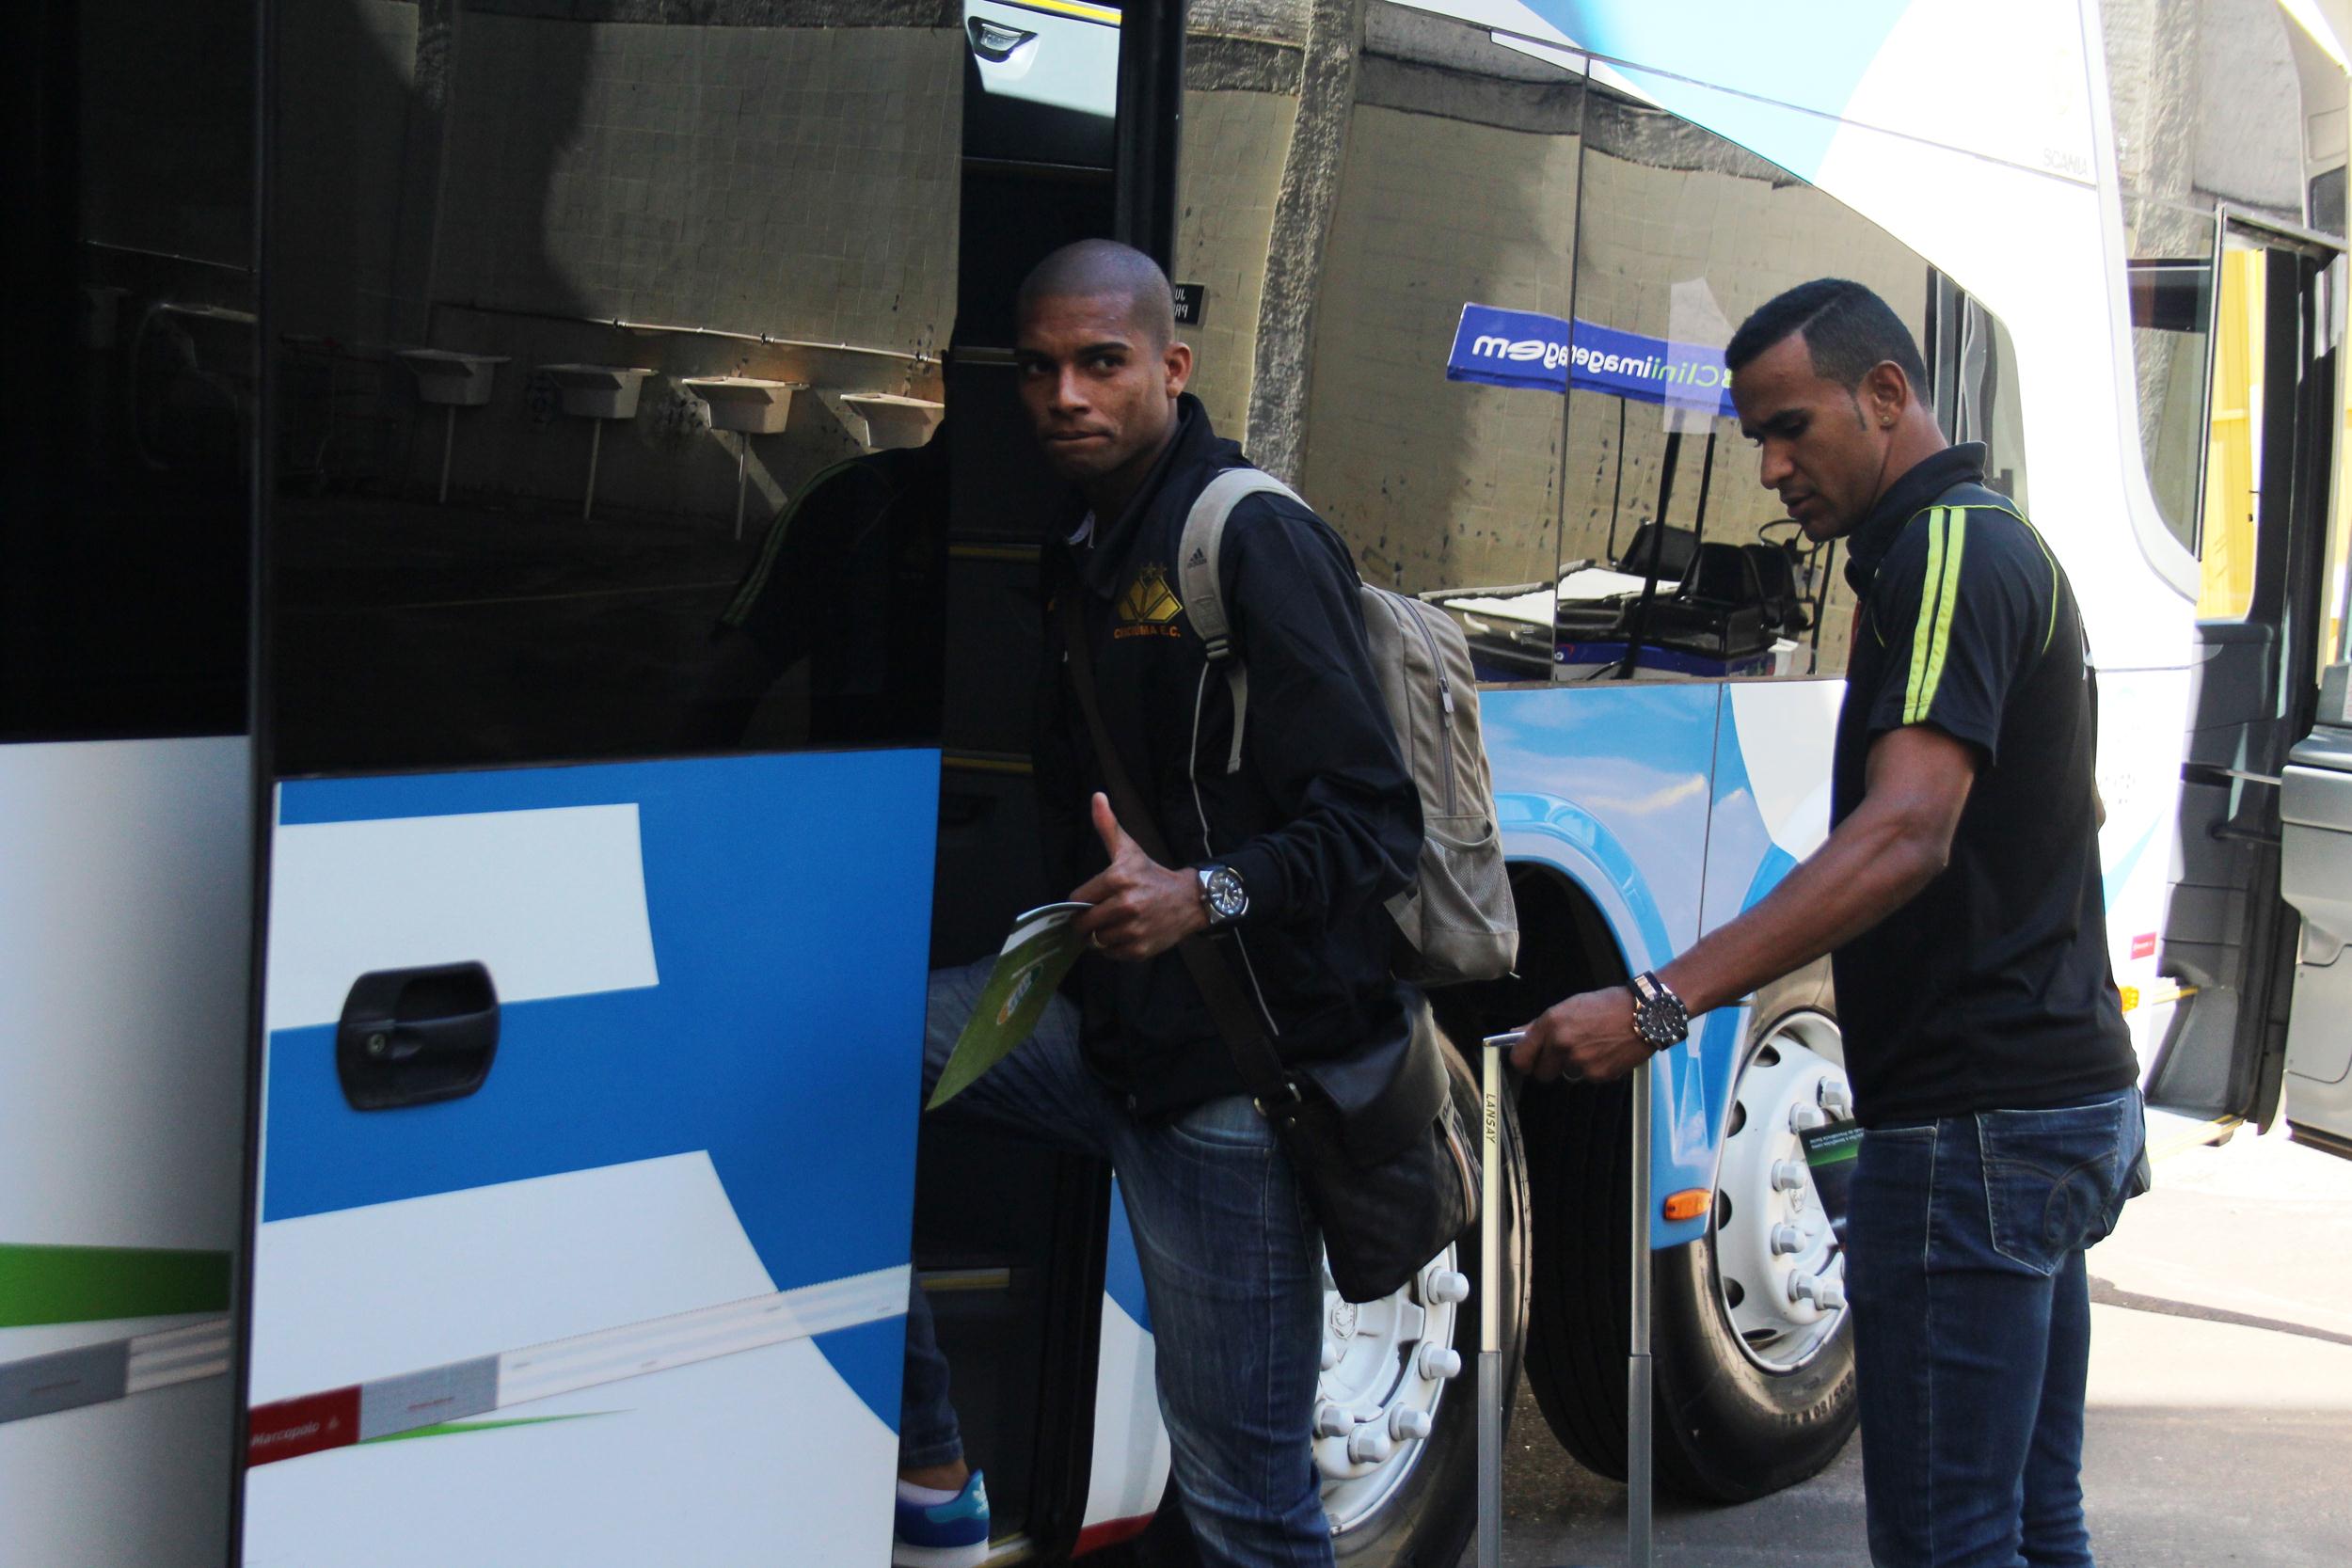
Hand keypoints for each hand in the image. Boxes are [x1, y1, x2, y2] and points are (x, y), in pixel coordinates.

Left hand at [1071, 793, 1209, 960]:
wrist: (1190, 899)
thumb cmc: (1152, 874)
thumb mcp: (1129, 849)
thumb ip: (1107, 826)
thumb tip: (1096, 796)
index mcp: (1118, 878)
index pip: (1077, 899)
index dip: (1081, 901)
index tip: (1092, 899)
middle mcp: (1125, 904)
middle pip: (1084, 923)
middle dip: (1086, 921)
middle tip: (1098, 916)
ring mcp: (1133, 928)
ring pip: (1097, 940)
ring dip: (1101, 935)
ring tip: (1114, 924)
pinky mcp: (1140, 949)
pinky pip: (1111, 954)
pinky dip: (1114, 948)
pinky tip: (1126, 934)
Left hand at [1510, 986, 1651, 1082]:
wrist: (1645, 1013)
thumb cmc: (1608, 1004)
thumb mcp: (1570, 1006)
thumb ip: (1540, 1024)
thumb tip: (1515, 1033)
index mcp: (1552, 1024)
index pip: (1520, 1057)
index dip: (1523, 1062)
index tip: (1528, 1061)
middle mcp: (1562, 1045)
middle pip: (1541, 1074)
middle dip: (1548, 1067)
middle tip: (1563, 1053)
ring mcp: (1580, 1062)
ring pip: (1566, 1074)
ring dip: (1573, 1065)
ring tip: (1592, 1046)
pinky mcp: (1598, 1075)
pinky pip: (1587, 1077)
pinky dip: (1594, 1069)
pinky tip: (1605, 1052)